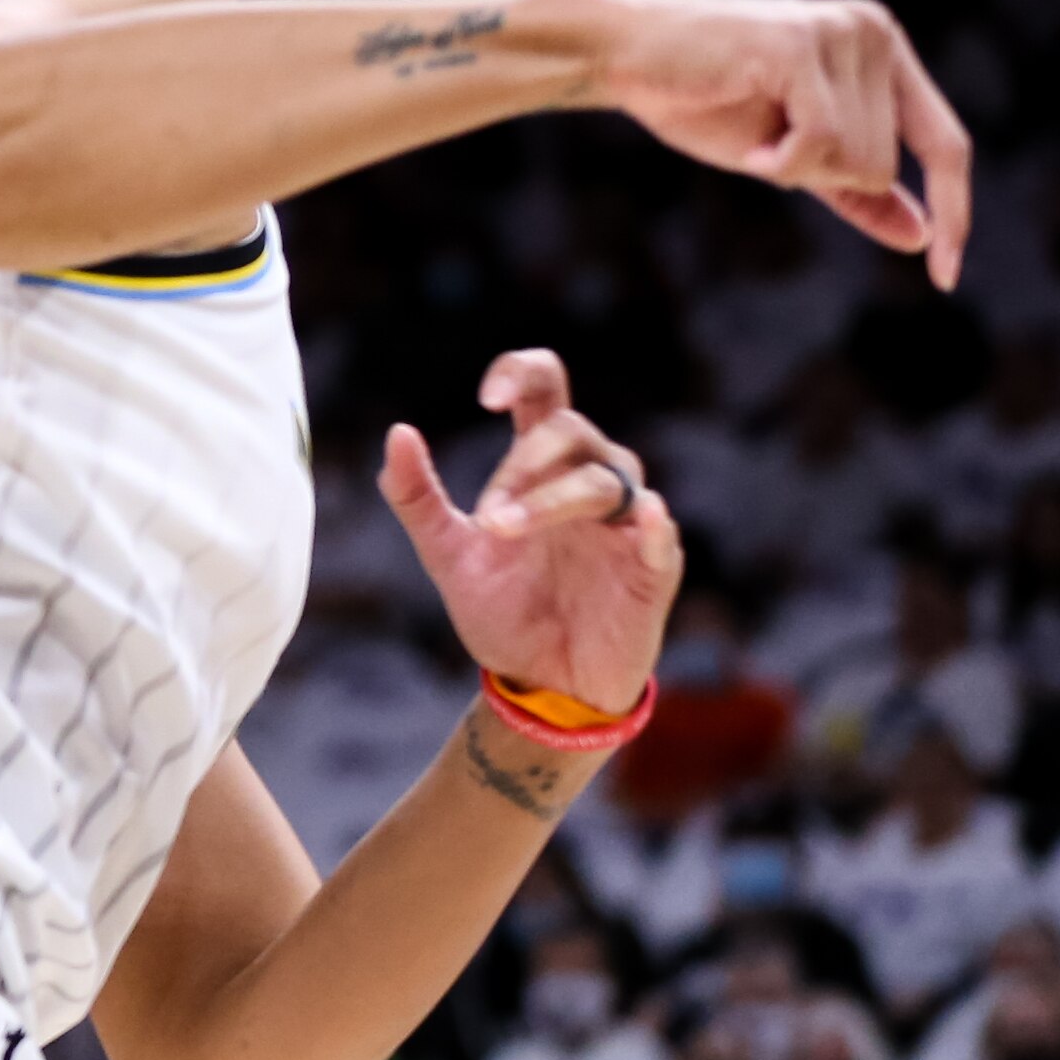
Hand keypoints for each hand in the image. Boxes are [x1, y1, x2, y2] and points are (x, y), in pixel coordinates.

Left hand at [381, 350, 678, 712]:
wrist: (538, 685)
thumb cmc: (503, 612)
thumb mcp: (448, 554)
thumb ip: (417, 496)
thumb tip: (397, 432)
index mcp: (540, 470)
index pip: (546, 395)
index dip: (525, 374)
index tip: (487, 395)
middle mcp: (588, 486)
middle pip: (574, 432)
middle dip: (523, 463)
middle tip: (486, 515)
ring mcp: (624, 527)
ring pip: (607, 480)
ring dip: (553, 498)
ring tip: (502, 528)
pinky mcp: (652, 573)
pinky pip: (662, 537)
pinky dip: (654, 525)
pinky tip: (644, 519)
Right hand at [586, 0, 970, 279]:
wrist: (616, 53)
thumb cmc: (698, 97)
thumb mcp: (789, 154)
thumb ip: (855, 188)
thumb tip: (920, 237)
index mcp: (882, 49)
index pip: (945, 142)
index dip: (954, 209)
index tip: (946, 277)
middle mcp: (873, 30)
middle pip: (886, 163)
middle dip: (816, 175)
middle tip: (762, 142)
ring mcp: (838, 33)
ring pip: (859, 158)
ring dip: (793, 167)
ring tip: (749, 129)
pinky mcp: (798, 46)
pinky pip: (823, 142)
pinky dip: (780, 161)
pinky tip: (749, 145)